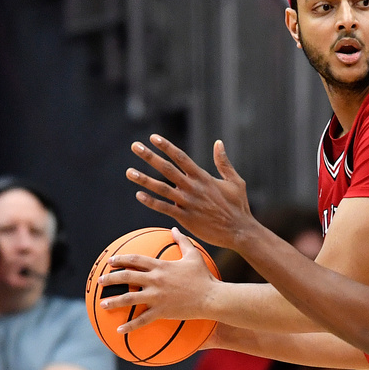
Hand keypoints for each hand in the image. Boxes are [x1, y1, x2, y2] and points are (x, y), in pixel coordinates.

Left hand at [99, 228, 220, 332]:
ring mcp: (157, 296)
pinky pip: (142, 320)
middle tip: (100, 281)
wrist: (212, 297)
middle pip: (127, 277)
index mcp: (161, 266)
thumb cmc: (204, 277)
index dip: (121, 259)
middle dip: (111, 279)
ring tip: (102, 303)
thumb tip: (174, 229)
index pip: (136, 260)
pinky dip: (130, 326)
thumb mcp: (194, 256)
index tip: (111, 261)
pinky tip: (119, 330)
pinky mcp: (161, 311)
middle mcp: (155, 280)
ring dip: (113, 301)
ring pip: (129, 298)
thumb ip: (183, 241)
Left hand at [127, 135, 253, 249]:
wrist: (239, 231)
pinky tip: (139, 195)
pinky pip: (164, 208)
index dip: (166, 147)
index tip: (153, 138)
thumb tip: (219, 143)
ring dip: (144, 179)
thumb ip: (224, 162)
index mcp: (204, 177)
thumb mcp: (235, 181)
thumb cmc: (238, 206)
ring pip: (162, 189)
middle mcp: (193, 188)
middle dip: (150, 157)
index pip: (181, 158)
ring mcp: (188, 203)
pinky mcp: (186, 218)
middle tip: (134, 146)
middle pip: (167, 169)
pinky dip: (151, 202)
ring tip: (129, 172)